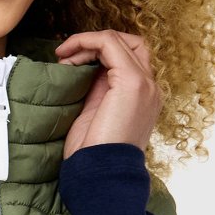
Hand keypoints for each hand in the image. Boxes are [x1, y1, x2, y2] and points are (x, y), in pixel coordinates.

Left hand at [54, 29, 162, 158]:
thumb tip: (84, 67)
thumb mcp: (96, 114)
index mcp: (143, 97)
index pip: (129, 58)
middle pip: (129, 44)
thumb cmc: (93, 153)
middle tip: (67, 55)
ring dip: (87, 42)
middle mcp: (150, 87)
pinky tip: (68, 56)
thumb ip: (99, 90)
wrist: (100, 174)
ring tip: (64, 57)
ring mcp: (144, 83)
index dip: (99, 53)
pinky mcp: (132, 81)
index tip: (69, 62)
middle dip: (95, 43)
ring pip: (118, 40)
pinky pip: (109, 43)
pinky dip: (86, 42)